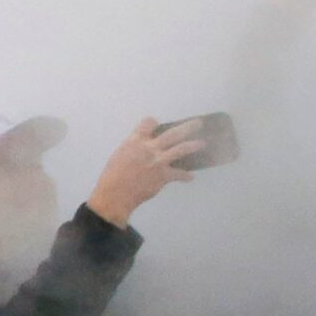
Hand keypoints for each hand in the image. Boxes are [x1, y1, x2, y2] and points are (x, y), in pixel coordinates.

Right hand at [85, 118, 207, 226]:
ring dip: (193, 145)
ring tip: (202, 144)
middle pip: (172, 134)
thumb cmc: (113, 176)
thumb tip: (144, 148)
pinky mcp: (164, 175)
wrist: (115, 194)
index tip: (156, 123)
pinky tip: (190, 176)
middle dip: (188, 127)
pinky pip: (179, 174)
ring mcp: (158, 161)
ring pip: (181, 149)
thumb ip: (133, 149)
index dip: (152, 122)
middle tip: (198, 123)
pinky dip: (186, 176)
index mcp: (134, 141)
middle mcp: (149, 148)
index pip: (147, 124)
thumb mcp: (119, 155)